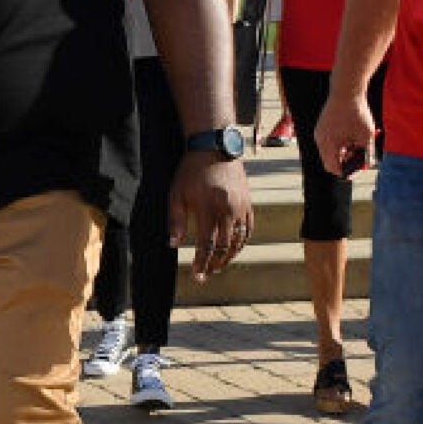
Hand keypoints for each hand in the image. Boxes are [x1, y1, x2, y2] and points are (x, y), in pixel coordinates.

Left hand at [169, 149, 254, 278]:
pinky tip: (234, 249)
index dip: (202, 263)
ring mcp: (241, 207)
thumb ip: (176, 221)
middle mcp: (228, 210)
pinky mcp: (248, 203)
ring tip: (219, 265)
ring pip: (239, 240)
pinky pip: (248, 229)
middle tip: (207, 273)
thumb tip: (174, 244)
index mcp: (209, 209)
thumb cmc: (191, 171)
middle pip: (224, 246)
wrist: (214, 148)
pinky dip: (242, 242)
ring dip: (229, 256)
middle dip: (215, 263)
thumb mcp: (177, 194)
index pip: (207, 245)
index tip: (197, 275)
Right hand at [313, 87, 377, 177]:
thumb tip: (369, 164)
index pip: (333, 167)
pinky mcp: (322, 126)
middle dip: (345, 162)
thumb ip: (367, 152)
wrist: (347, 89)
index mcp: (328, 143)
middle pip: (330, 160)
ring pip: (330, 151)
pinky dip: (340, 143)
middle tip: (359, 159)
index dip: (346, 172)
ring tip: (357, 145)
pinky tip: (352, 137)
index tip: (358, 170)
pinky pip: (329, 141)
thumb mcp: (366, 135)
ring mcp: (319, 132)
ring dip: (343, 152)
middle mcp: (320, 139)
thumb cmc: (357, 112)